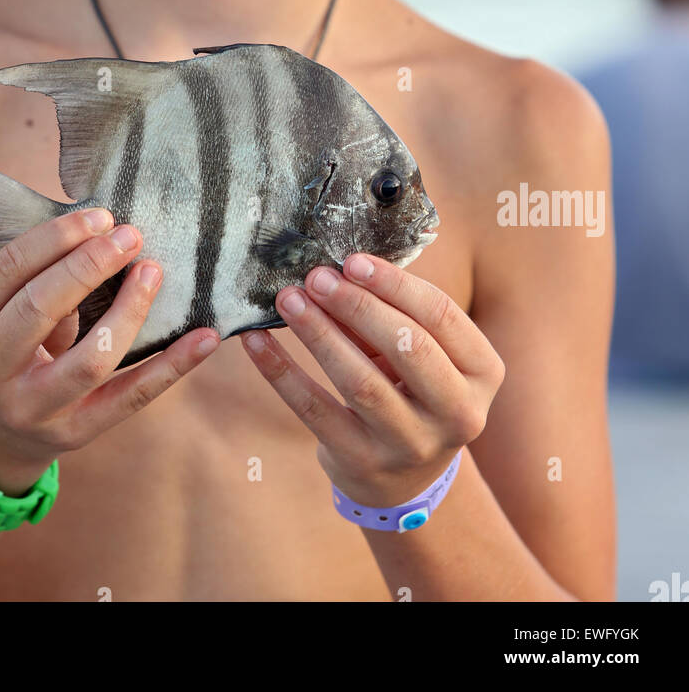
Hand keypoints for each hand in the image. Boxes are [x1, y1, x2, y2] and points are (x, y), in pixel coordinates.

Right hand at [0, 208, 219, 494]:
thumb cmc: (2, 349)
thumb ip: (34, 278)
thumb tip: (101, 227)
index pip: (8, 270)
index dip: (56, 238)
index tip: (100, 216)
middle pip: (38, 308)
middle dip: (89, 264)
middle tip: (130, 235)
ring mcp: (29, 410)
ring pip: (89, 359)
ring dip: (129, 310)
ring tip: (153, 271)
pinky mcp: (74, 435)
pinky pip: (131, 397)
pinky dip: (173, 366)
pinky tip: (206, 338)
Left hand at [241, 253, 504, 508]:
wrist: (405, 478)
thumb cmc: (412, 388)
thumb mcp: (418, 353)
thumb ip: (389, 314)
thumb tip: (335, 268)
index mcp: (482, 371)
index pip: (441, 314)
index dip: (395, 283)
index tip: (352, 260)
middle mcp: (459, 412)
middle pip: (408, 347)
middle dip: (357, 305)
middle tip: (316, 276)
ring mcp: (413, 444)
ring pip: (361, 382)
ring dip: (319, 333)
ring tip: (287, 300)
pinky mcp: (364, 463)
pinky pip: (315, 411)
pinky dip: (282, 372)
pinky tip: (257, 342)